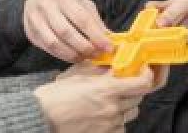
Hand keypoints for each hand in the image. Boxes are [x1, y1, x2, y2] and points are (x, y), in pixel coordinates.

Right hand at [24, 0, 112, 62]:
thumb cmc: (63, 1)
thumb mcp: (81, 3)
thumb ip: (95, 20)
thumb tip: (110, 39)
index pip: (82, 18)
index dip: (96, 35)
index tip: (108, 48)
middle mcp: (47, 7)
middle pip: (66, 32)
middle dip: (84, 47)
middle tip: (97, 54)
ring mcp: (36, 21)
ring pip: (55, 43)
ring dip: (73, 54)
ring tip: (85, 57)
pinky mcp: (32, 34)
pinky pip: (48, 49)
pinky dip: (63, 56)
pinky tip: (73, 56)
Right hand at [35, 63, 168, 131]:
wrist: (42, 118)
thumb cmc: (55, 97)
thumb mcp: (77, 74)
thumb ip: (99, 68)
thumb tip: (115, 62)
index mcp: (106, 89)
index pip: (142, 82)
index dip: (146, 75)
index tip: (142, 71)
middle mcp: (112, 108)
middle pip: (138, 97)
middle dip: (131, 89)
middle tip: (118, 86)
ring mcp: (111, 124)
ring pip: (130, 112)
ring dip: (124, 105)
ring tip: (106, 102)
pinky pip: (121, 127)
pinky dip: (116, 121)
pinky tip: (101, 116)